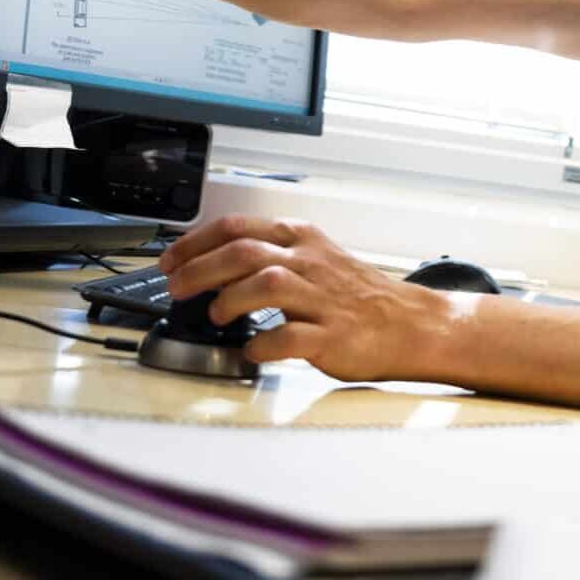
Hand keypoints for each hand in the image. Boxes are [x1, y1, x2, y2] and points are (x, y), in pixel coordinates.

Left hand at [160, 215, 451, 379]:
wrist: (409, 323)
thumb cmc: (356, 295)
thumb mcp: (314, 258)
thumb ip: (269, 256)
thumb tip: (211, 265)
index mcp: (301, 240)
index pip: (237, 228)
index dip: (195, 243)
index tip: (170, 260)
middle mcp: (309, 263)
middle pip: (243, 254)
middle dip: (199, 270)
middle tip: (177, 288)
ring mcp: (322, 299)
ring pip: (266, 285)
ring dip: (229, 300)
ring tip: (216, 315)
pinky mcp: (332, 335)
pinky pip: (291, 338)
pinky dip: (263, 345)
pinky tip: (252, 350)